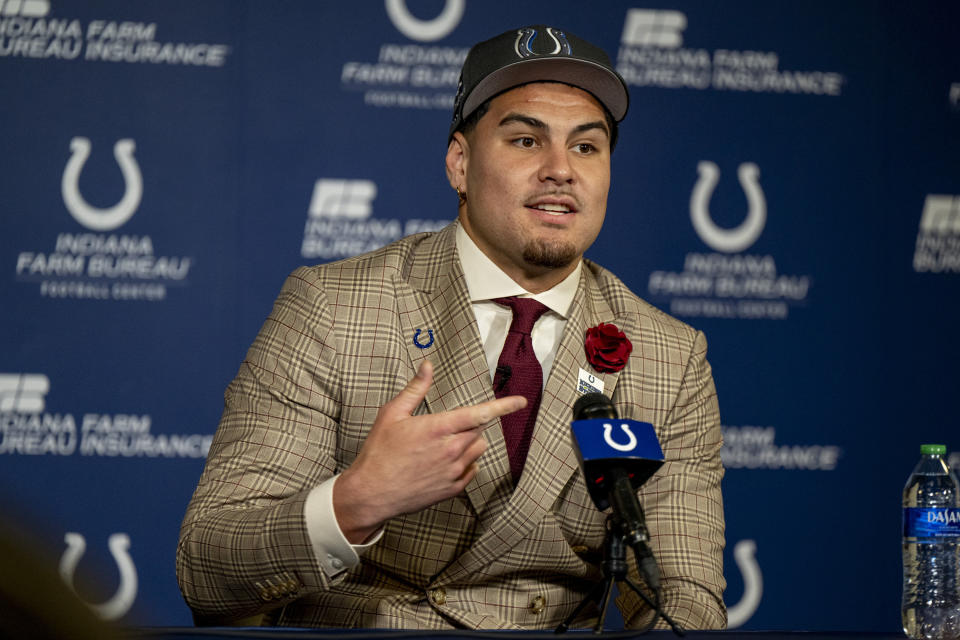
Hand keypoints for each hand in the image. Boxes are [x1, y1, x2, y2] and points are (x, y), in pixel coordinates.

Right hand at [332, 360, 524, 543]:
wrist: (371, 493)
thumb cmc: (379, 452)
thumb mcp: (392, 414)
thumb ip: (415, 389)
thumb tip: (427, 366)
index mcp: (438, 429)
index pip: (480, 414)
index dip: (503, 406)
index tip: (520, 401)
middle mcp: (450, 450)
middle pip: (479, 430)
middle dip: (469, 424)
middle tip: (444, 427)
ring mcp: (453, 472)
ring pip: (478, 449)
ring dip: (469, 442)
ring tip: (443, 444)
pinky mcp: (452, 489)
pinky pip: (472, 470)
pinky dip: (464, 463)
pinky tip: (443, 462)